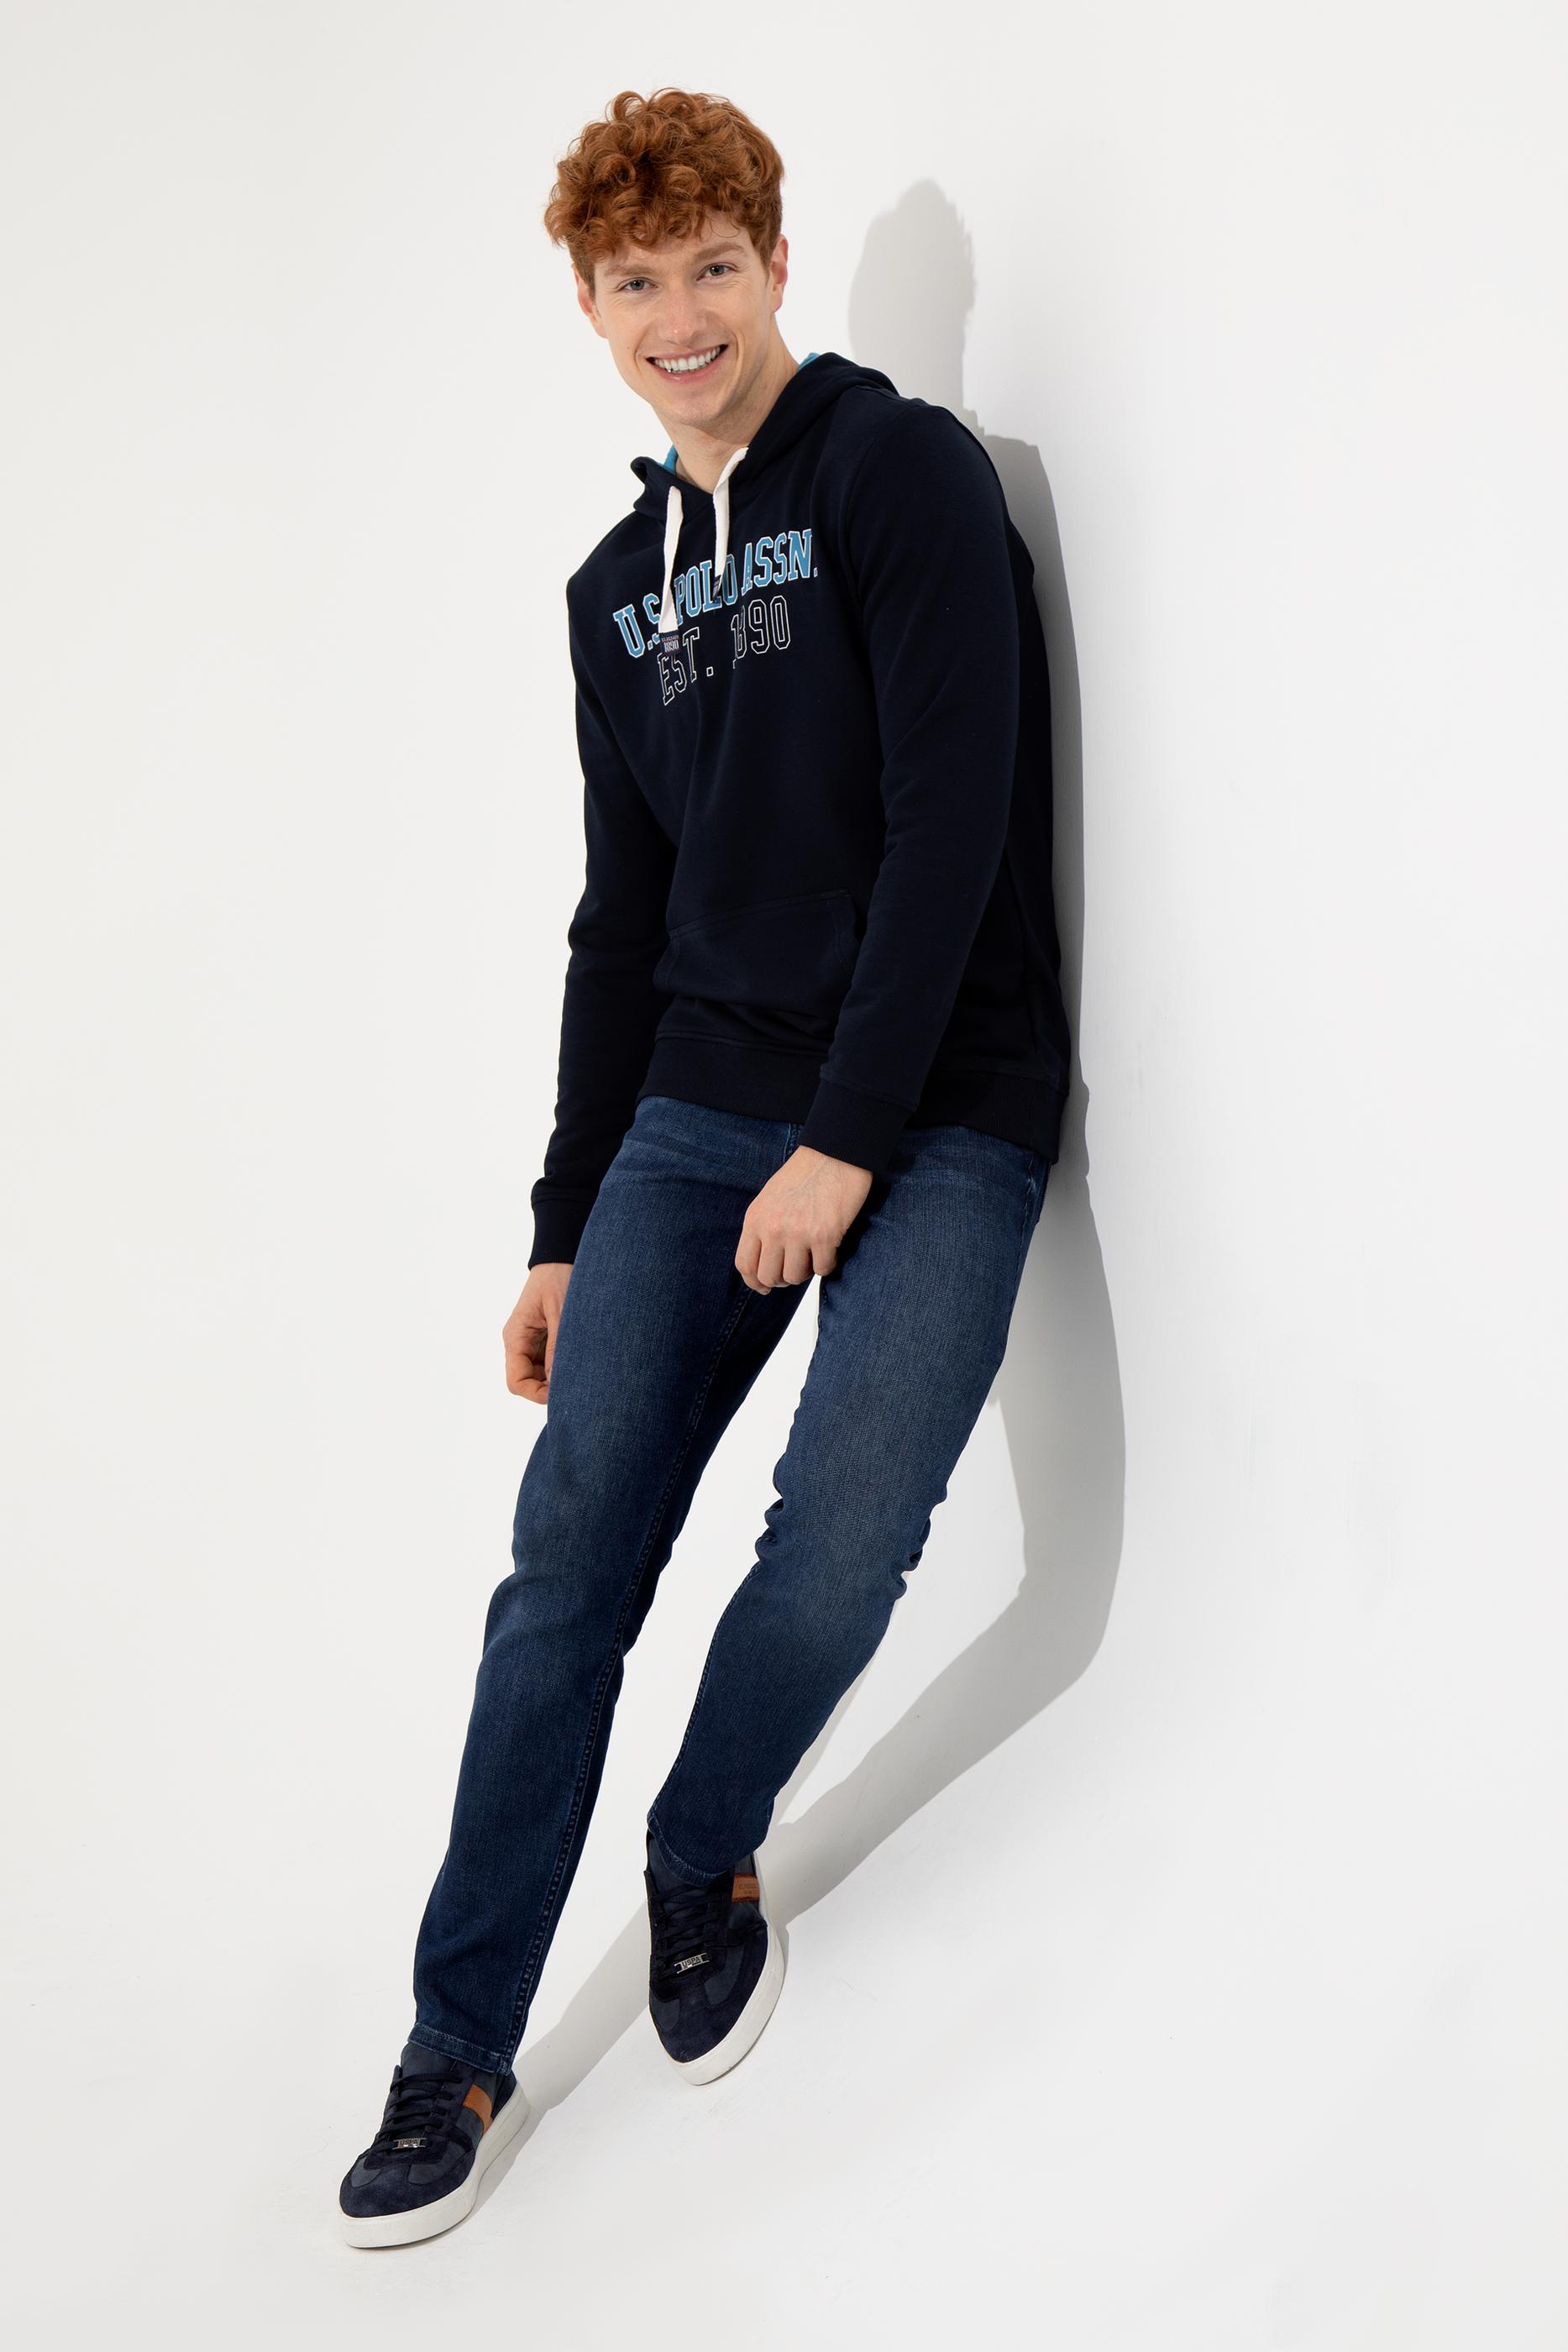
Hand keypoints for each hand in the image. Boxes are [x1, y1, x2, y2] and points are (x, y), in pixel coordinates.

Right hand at [503, 1262, 571, 1403]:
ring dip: (559, 1378)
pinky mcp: (546, 1338)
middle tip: (579, 1386)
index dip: (537, 1394)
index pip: (516, 1382)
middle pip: (528, 1382)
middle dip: (550, 1389)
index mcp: (515, 1336)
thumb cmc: (560, 1277)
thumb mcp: (561, 1314)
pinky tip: (583, 1362)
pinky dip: (564, 1366)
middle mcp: (520, 1342)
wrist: (563, 1254)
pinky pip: (551, 1362)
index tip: (563, 1394)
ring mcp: (532, 1341)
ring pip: (541, 1375)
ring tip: (584, 1372)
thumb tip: (558, 1384)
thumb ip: (558, 1349)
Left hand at [735, 1146, 872, 1291]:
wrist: (836, 1153)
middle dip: (783, 1279)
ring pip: (796, 1277)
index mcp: (756, 1218)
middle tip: (796, 1268)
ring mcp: (798, 1233)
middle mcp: (773, 1228)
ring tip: (815, 1254)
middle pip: (769, 1277)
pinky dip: (828, 1264)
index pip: (745, 1264)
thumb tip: (765, 1262)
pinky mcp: (824, 1236)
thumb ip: (763, 1228)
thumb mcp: (770, 1199)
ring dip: (807, 1271)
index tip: (765, 1287)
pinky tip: (831, 1248)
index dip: (754, 1282)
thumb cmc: (805, 1174)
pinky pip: (823, 1269)